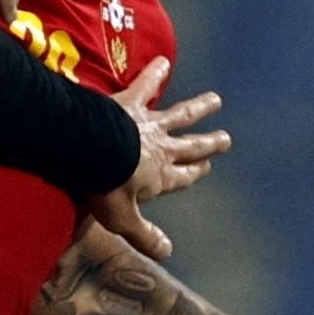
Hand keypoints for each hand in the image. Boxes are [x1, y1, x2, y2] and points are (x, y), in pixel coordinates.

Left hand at [95, 56, 227, 262]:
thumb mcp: (122, 218)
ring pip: (179, 115)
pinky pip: (145, 85)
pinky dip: (154, 73)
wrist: (88, 151)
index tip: (205, 167)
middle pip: (189, 146)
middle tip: (225, 138)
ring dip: (198, 109)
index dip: (193, 173)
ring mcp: (148, 124)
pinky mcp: (130, 102)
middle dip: (207, 143)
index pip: (181, 177)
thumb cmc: (104, 186)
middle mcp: (161, 148)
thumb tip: (166, 254)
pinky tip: (163, 60)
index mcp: (159, 177)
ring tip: (215, 100)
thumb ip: (144, 235)